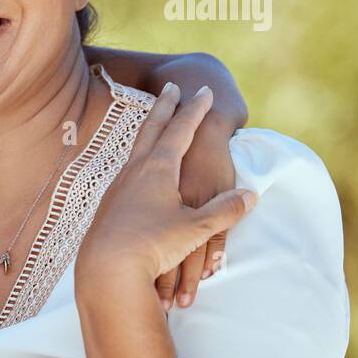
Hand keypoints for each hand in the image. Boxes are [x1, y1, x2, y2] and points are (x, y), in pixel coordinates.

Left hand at [78, 82, 256, 288]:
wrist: (106, 270)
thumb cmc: (152, 245)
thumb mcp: (195, 228)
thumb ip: (224, 210)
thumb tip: (250, 195)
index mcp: (157, 168)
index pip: (179, 130)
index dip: (193, 110)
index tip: (202, 90)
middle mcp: (134, 170)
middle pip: (151, 129)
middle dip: (164, 107)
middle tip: (170, 87)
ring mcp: (118, 186)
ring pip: (135, 150)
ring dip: (148, 133)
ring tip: (154, 124)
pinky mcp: (110, 205)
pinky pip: (128, 174)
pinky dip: (139, 162)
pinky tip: (138, 171)